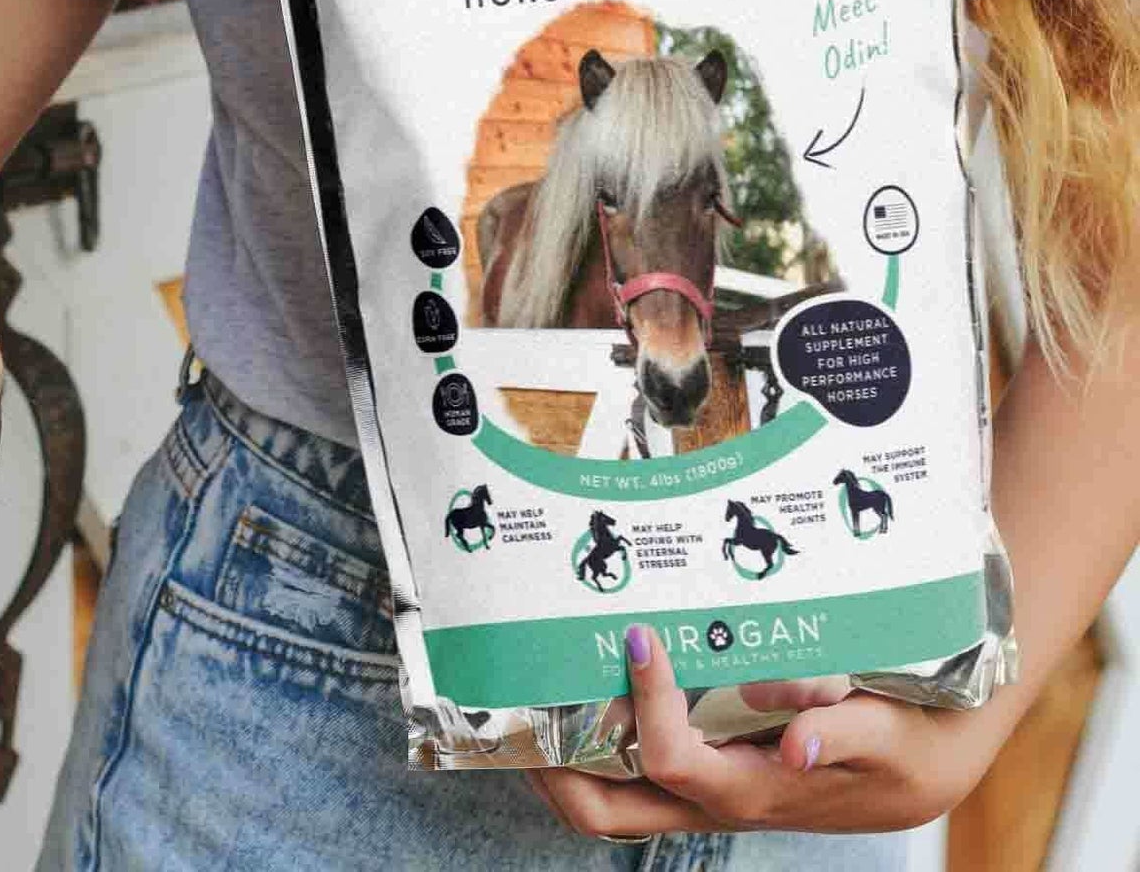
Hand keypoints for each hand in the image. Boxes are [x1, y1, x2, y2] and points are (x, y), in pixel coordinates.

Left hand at [530, 623, 998, 838]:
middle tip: (520, 705)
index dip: (647, 707)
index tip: (641, 639)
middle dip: (553, 772)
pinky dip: (599, 738)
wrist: (930, 762)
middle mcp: (716, 799)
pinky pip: (636, 771)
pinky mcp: (712, 770)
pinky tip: (587, 686)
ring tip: (531, 695)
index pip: (674, 762)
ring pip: (613, 799)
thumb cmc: (908, 745)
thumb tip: (795, 743)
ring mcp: (706, 790)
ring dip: (564, 757)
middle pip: (609, 812)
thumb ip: (843, 732)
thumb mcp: (890, 735)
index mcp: (754, 791)